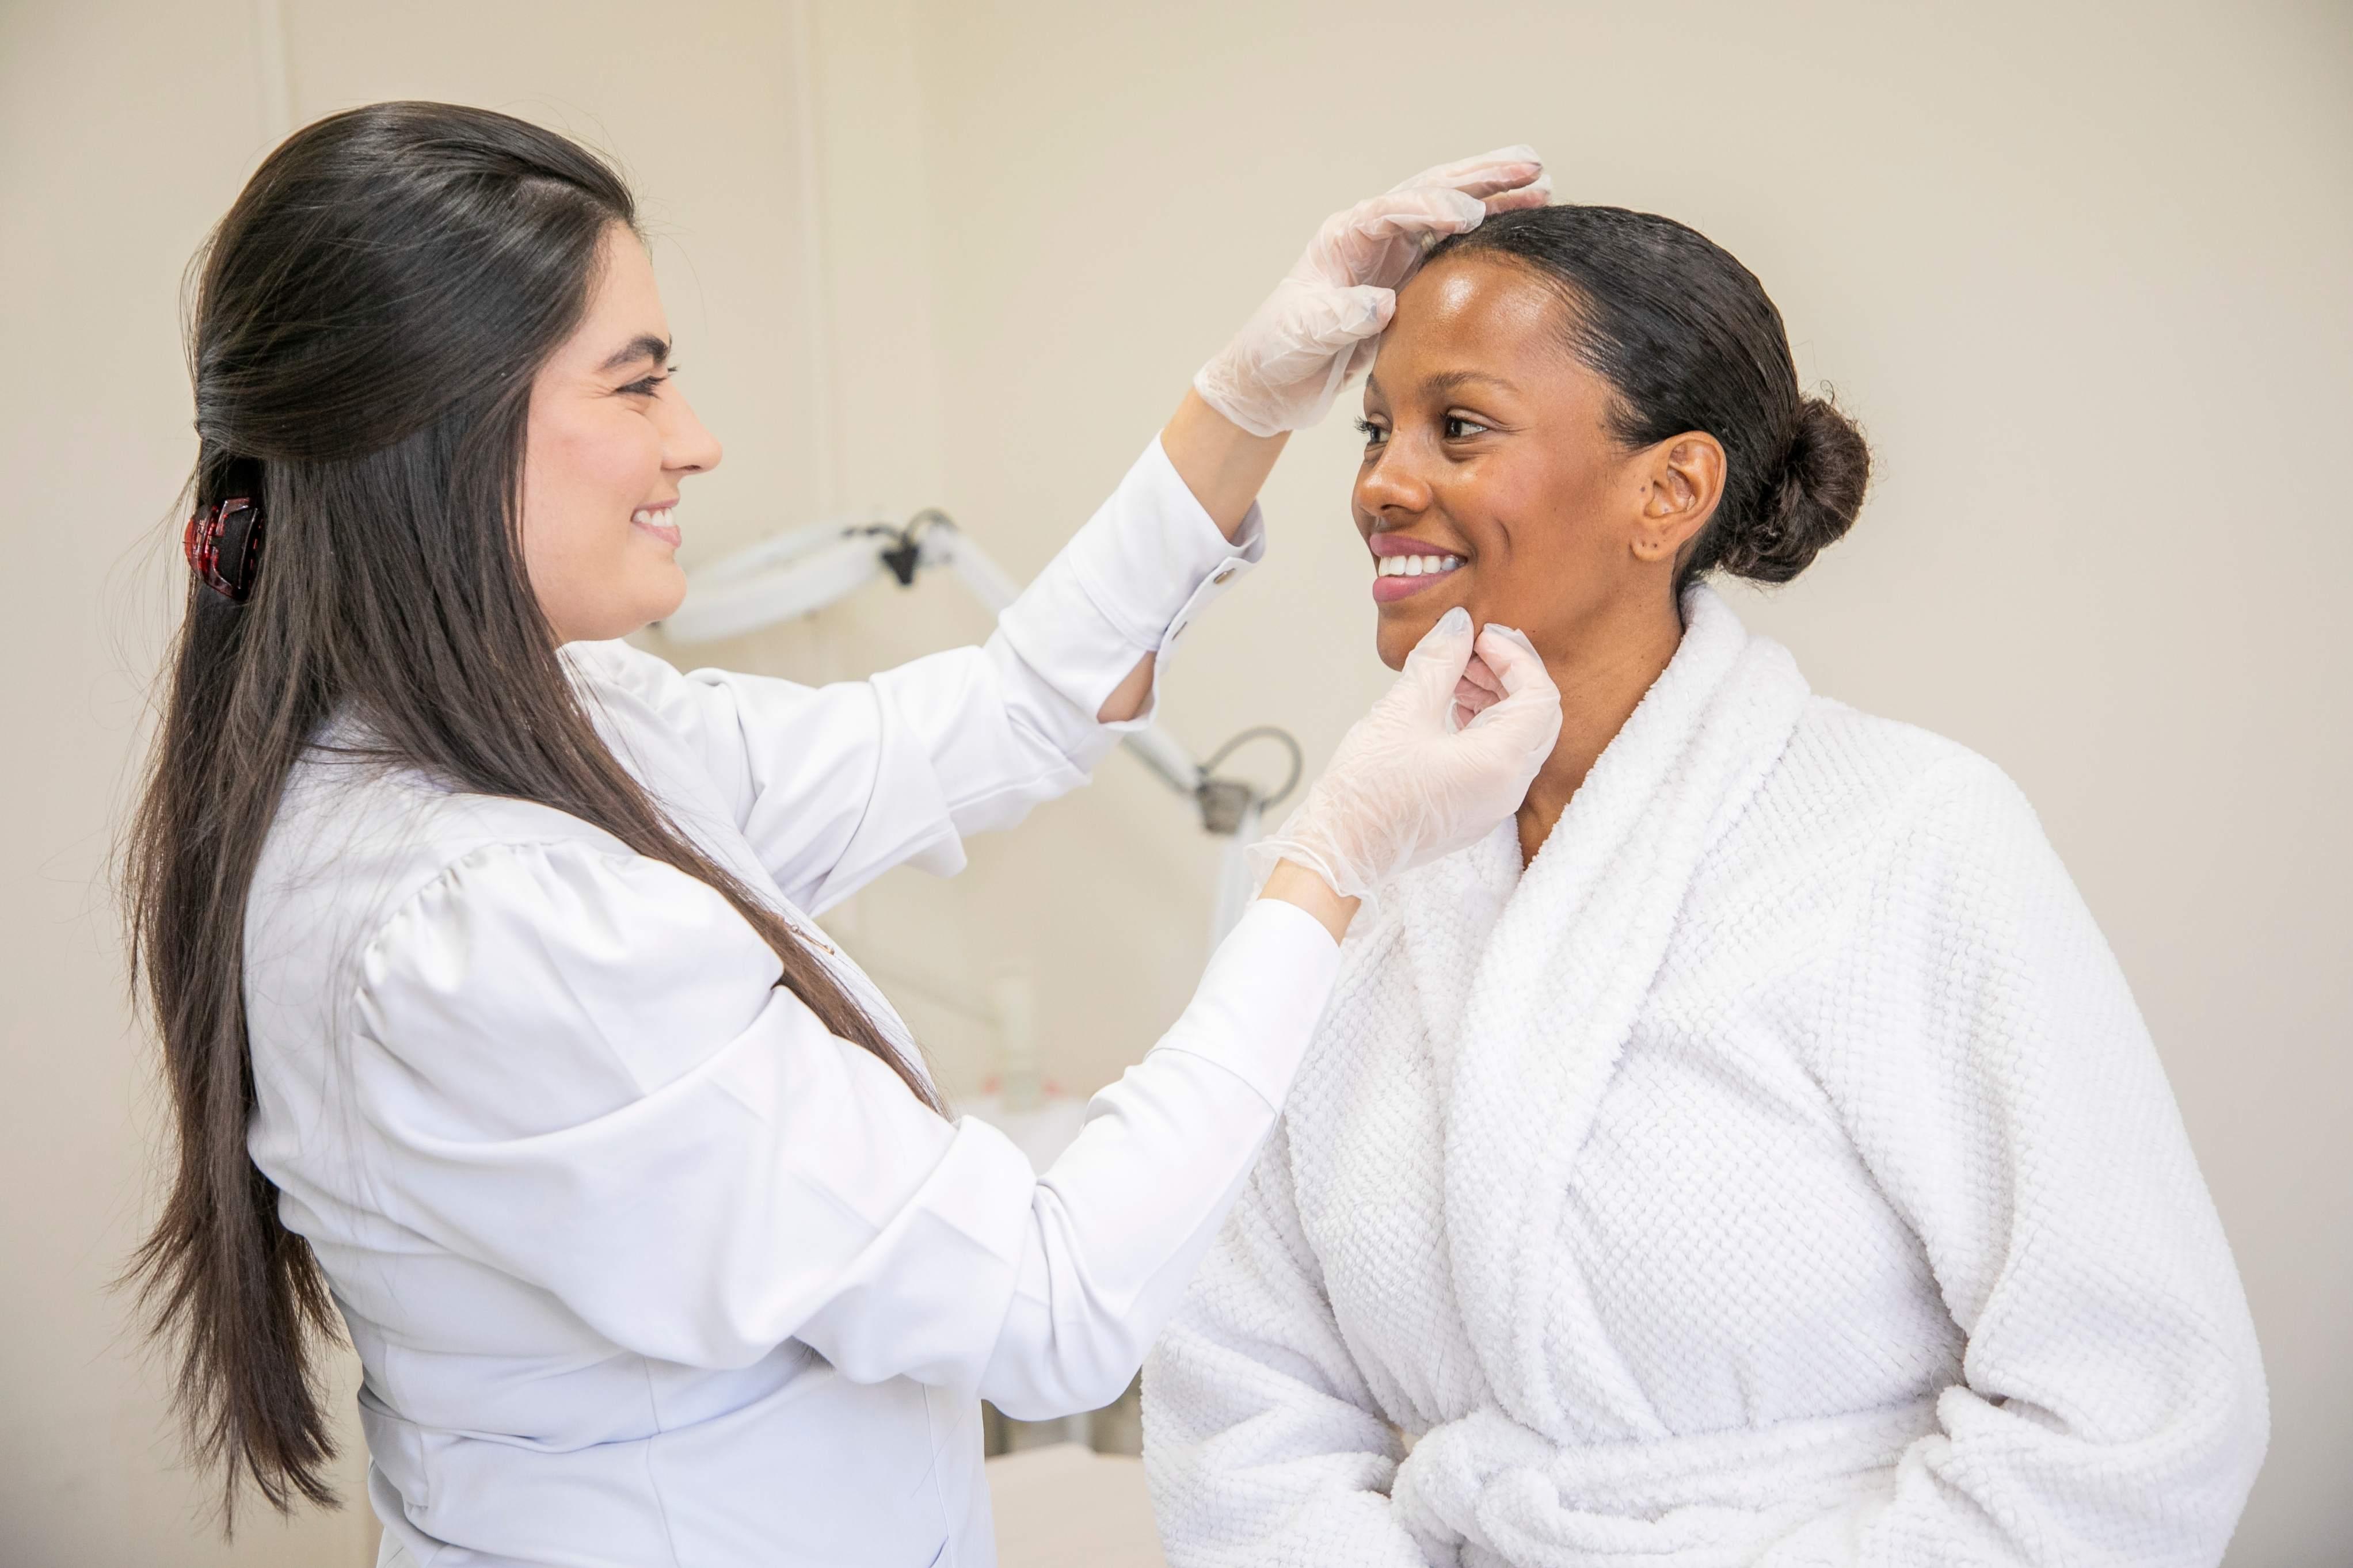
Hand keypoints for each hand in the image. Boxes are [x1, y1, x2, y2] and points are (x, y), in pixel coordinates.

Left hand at [1194, 147, 1550, 437]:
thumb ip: (1341, 318)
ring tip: (1542, 183)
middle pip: (1430, 191)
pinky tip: (1520, 221)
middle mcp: (1370, 235)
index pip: (1393, 210)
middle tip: (1531, 165)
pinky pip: (1453, 245)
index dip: (1432, 207)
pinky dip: (1487, 230)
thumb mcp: (1305, 336)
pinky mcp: (1407, 277)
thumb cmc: (1279, 350)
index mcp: (1342, 239)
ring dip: (1494, 195)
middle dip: (1480, 178)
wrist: (1273, 379)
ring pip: (1449, 211)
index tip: (1470, 212)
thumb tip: (1383, 303)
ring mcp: (1391, 253)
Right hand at [1251, 609, 1561, 902]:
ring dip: (1497, 698)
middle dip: (1510, 675)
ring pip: (1521, 737)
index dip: (1515, 656)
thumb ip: (1438, 661)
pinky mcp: (1476, 811)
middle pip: (1538, 716)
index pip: (1539, 695)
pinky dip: (1487, 726)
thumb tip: (1458, 625)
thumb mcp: (1401, 712)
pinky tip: (1452, 707)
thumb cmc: (1366, 792)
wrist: (1340, 852)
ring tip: (1457, 676)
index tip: (1480, 637)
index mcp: (1499, 762)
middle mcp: (1508, 788)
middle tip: (1471, 650)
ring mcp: (1494, 804)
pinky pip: (1502, 760)